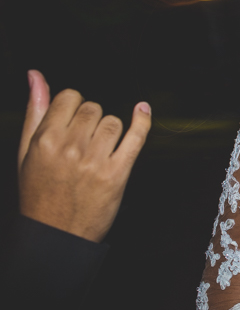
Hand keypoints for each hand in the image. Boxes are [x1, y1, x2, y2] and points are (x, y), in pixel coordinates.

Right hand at [18, 70, 151, 241]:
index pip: (70, 97)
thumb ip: (34, 111)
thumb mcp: (26, 152)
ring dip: (109, 131)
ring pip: (113, 121)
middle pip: (93, 108)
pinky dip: (143, 121)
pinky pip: (136, 136)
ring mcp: (94, 160)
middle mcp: (70, 147)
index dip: (74, 106)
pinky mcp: (116, 173)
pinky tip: (143, 110)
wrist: (55, 234)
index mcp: (44, 140)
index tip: (74, 119)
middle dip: (91, 120)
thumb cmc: (39, 192)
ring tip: (98, 151)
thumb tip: (36, 76)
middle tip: (84, 143)